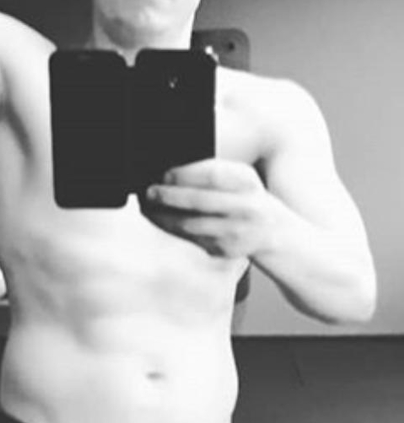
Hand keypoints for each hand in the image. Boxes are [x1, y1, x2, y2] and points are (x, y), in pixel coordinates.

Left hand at [143, 158, 276, 257]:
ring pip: (191, 225)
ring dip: (164, 217)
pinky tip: (161, 221)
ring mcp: (236, 232)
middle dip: (169, 196)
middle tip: (150, 192)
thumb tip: (171, 173)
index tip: (165, 174)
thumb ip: (215, 172)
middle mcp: (245, 208)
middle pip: (200, 201)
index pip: (213, 176)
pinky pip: (192, 239)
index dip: (185, 175)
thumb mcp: (241, 178)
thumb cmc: (247, 197)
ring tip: (148, 209)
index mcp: (247, 183)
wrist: (273, 231)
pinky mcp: (225, 250)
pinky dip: (173, 230)